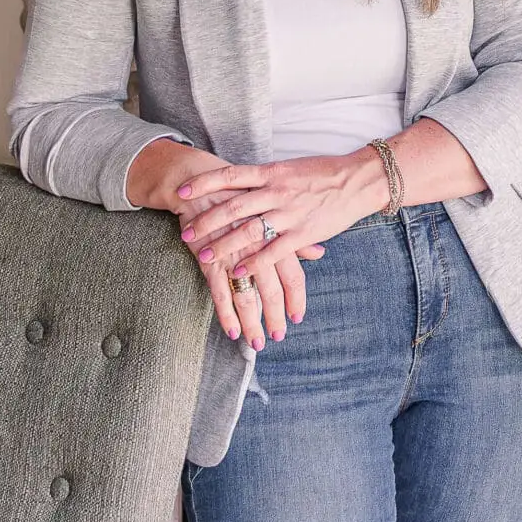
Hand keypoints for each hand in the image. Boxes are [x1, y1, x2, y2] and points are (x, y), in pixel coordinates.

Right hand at [127, 138, 325, 346]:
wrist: (201, 178)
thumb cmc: (242, 193)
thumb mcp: (275, 210)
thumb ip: (296, 235)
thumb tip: (319, 253)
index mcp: (278, 233)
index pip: (294, 274)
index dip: (296, 299)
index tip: (298, 318)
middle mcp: (259, 245)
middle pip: (273, 289)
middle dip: (276, 317)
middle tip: (278, 336)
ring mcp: (234, 251)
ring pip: (248, 294)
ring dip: (253, 323)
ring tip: (256, 342)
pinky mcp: (209, 255)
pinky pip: (220, 290)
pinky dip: (227, 313)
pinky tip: (232, 331)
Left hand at [176, 149, 384, 332]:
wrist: (357, 180)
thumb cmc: (324, 173)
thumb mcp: (290, 168)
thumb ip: (266, 177)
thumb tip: (242, 181)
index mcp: (271, 172)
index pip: (230, 175)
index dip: (204, 183)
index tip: (182, 191)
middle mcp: (276, 191)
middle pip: (233, 205)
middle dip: (207, 219)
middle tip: (186, 230)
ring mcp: (289, 212)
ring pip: (249, 229)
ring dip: (224, 243)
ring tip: (203, 254)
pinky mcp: (302, 232)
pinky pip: (273, 250)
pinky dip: (253, 262)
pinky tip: (238, 271)